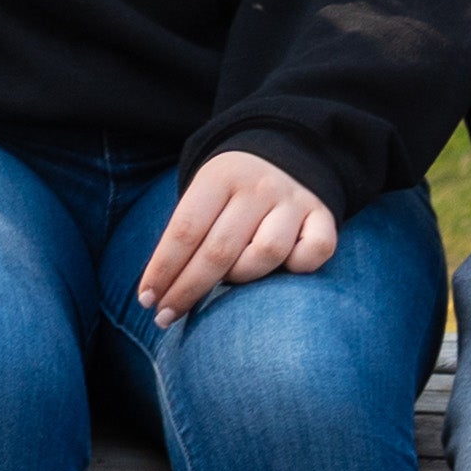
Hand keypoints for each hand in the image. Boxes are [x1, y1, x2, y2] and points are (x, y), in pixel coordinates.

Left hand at [134, 150, 337, 324]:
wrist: (283, 154)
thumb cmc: (230, 192)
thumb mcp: (204, 195)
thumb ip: (190, 233)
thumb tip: (160, 290)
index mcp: (219, 177)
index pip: (184, 230)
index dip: (163, 270)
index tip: (147, 300)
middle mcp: (258, 187)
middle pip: (219, 250)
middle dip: (188, 289)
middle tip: (166, 316)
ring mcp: (293, 201)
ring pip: (266, 254)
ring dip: (241, 276)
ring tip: (229, 280)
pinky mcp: (323, 215)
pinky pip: (315, 251)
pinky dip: (298, 266)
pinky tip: (282, 269)